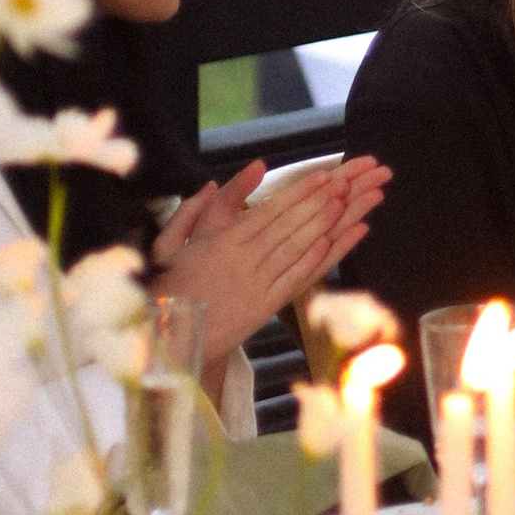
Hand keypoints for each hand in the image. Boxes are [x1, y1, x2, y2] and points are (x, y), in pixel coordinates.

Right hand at [153, 153, 389, 380]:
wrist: (168, 338)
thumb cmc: (170, 287)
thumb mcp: (172, 243)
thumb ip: (193, 210)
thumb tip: (215, 183)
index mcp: (221, 242)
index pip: (268, 211)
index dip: (298, 193)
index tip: (323, 176)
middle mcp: (242, 261)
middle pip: (287, 226)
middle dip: (318, 202)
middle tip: (345, 182)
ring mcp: (255, 285)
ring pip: (295, 248)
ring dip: (323, 225)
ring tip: (346, 204)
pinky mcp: (263, 308)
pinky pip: (294, 278)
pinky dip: (315, 258)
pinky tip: (333, 241)